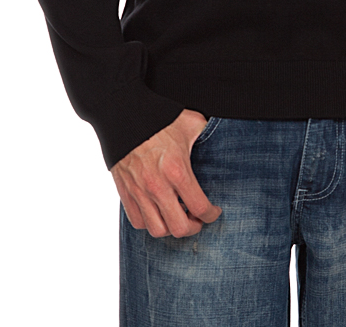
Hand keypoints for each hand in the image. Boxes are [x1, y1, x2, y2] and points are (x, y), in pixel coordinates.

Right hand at [111, 108, 222, 237]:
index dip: (211, 214)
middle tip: (197, 219)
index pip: (199, 206)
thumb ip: (206, 133)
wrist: (125, 115)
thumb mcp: (190, 123)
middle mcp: (157, 186)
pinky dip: (150, 223)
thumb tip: (221, 136)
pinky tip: (158, 212)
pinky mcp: (125, 192)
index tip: (214, 211)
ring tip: (178, 217)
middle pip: (179, 227)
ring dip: (171, 228)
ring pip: (157, 230)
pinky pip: (137, 222)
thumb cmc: (158, 119)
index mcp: (177, 170)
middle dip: (193, 227)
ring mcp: (140, 192)